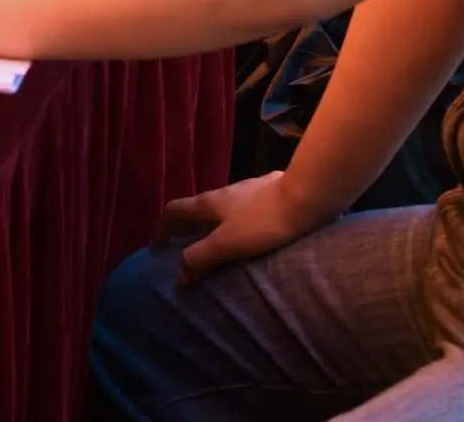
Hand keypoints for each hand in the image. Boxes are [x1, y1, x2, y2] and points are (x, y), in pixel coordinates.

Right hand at [156, 171, 326, 281]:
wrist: (307, 196)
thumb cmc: (264, 222)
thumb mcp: (227, 244)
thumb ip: (200, 257)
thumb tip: (179, 275)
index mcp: (209, 203)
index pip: (174, 211)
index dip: (161, 228)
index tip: (156, 246)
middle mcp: (225, 192)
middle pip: (198, 209)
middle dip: (188, 228)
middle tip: (187, 250)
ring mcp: (249, 189)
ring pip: (224, 208)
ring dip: (215, 225)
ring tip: (222, 246)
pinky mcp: (272, 192)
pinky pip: (248, 208)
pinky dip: (241, 221)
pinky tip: (256, 232)